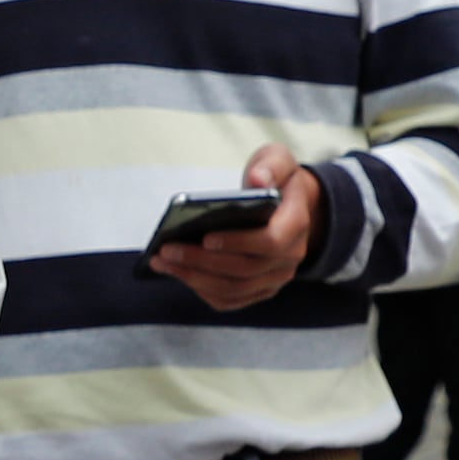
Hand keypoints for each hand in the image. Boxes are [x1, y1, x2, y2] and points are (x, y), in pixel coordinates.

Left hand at [151, 147, 318, 313]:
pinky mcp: (257, 290)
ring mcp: (274, 278)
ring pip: (232, 288)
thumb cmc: (276, 180)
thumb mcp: (278, 160)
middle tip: (167, 249)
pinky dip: (199, 288)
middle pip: (244, 270)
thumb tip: (257, 179)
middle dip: (202, 261)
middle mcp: (289, 258)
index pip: (270, 242)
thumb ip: (271, 166)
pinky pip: (227, 299)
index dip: (238, 243)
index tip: (205, 237)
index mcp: (296, 225)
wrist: (286, 204)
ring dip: (194, 277)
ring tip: (162, 260)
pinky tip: (174, 271)